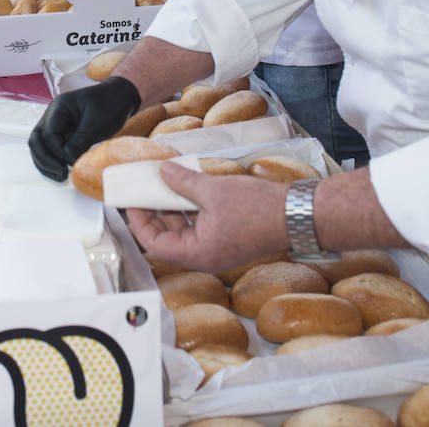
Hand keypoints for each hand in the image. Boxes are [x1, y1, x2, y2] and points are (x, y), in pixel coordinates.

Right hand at [28, 77, 141, 180]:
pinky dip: (53, 162)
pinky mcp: (62, 134)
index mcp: (59, 107)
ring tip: (61, 176)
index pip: (49, 134)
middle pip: (37, 141)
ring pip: (39, 147)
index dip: (58, 152)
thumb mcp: (97, 122)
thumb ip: (80, 140)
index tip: (73, 162)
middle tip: (61, 173)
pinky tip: (62, 172)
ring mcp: (55, 125)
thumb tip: (68, 159)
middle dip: (46, 160)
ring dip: (46, 163)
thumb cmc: (110, 105)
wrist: (120, 97)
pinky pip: (50, 150)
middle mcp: (52, 116)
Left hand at [126, 163, 290, 272]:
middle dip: (155, 213)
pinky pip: (200, 227)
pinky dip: (191, 210)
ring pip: (184, 232)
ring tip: (164, 184)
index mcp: (197, 254)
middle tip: (144, 190)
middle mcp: (205, 257)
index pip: (154, 244)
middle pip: (167, 239)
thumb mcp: (213, 190)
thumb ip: (183, 182)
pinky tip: (187, 189)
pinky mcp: (228, 240)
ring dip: (173, 209)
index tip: (131, 202)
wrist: (296, 215)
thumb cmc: (258, 209)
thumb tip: (162, 171)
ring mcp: (217, 250)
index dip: (139, 222)